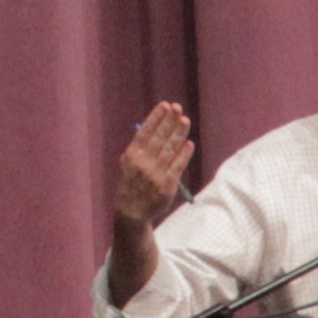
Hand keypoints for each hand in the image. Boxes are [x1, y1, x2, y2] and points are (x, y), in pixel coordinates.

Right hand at [110, 102, 194, 229]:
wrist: (131, 211)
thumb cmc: (132, 183)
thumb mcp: (128, 164)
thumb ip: (139, 147)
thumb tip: (155, 127)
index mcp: (132, 155)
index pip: (145, 132)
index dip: (155, 117)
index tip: (164, 105)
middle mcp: (143, 163)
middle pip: (159, 137)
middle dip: (169, 121)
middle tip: (177, 107)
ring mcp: (155, 174)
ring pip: (169, 149)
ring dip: (178, 133)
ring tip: (185, 120)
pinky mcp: (166, 185)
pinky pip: (177, 166)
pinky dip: (183, 154)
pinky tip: (189, 143)